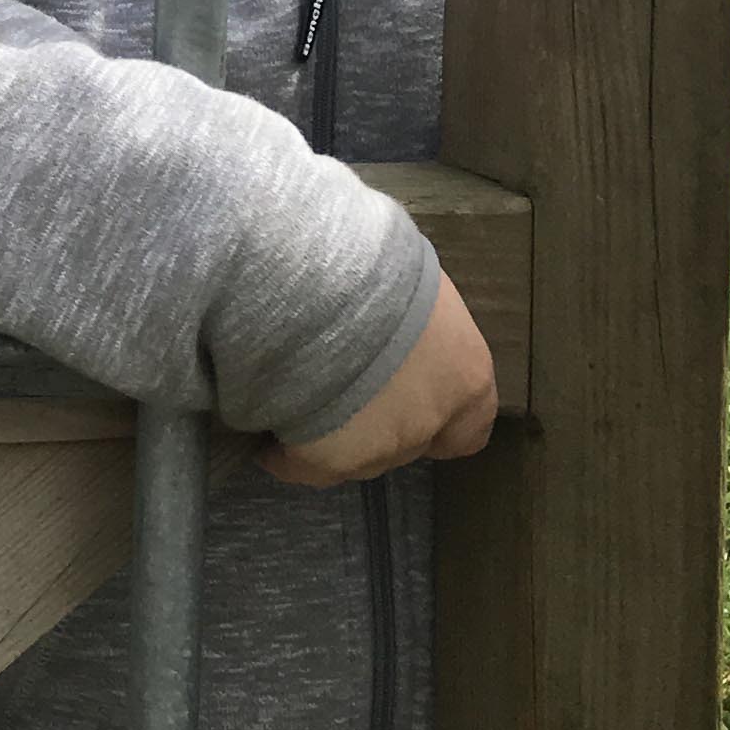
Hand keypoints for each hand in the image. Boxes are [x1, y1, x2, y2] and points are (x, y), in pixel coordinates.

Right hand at [261, 271, 496, 485]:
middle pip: (404, 443)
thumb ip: (412, 318)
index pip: (467, 429)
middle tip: (336, 390)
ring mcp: (383, 445)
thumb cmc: (369, 263)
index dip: (433, 420)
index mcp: (466, 375)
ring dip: (329, 437)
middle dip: (375, 424)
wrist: (314, 283)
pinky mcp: (330, 459)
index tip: (397, 399)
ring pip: (354, 458)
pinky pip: (300, 466)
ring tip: (289, 403)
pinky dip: (282, 454)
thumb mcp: (409, 281)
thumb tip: (389, 313)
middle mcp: (433, 419)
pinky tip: (262, 434)